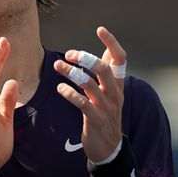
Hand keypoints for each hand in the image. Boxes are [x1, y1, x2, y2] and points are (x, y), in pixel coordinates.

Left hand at [54, 26, 125, 162]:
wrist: (108, 147)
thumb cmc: (105, 114)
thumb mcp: (109, 93)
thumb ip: (107, 74)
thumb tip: (107, 51)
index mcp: (117, 84)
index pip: (120, 59)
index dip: (112, 43)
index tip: (100, 29)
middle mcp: (114, 93)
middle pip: (104, 69)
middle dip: (86, 58)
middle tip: (69, 53)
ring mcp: (106, 107)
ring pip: (90, 85)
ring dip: (72, 74)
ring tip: (57, 66)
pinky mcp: (96, 119)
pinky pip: (83, 103)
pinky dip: (70, 94)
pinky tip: (59, 88)